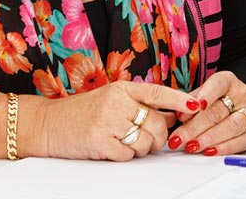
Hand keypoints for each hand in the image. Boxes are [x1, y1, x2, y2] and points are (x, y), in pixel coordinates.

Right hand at [30, 81, 201, 160]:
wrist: (48, 124)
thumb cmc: (81, 113)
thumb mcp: (110, 99)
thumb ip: (137, 104)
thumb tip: (170, 114)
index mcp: (121, 88)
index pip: (158, 92)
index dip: (179, 100)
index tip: (196, 105)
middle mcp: (116, 101)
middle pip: (156, 124)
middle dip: (158, 138)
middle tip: (147, 141)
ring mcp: (107, 121)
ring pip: (144, 142)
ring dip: (140, 150)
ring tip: (124, 143)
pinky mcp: (99, 140)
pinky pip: (127, 155)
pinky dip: (124, 157)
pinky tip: (111, 149)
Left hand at [167, 70, 245, 156]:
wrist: (237, 109)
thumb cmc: (215, 102)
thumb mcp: (202, 95)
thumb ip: (190, 103)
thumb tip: (179, 114)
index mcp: (229, 81)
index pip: (218, 85)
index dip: (206, 95)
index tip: (194, 106)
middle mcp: (242, 95)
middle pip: (218, 111)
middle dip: (195, 126)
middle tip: (178, 137)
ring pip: (230, 126)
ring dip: (208, 139)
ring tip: (192, 146)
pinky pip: (241, 141)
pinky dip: (223, 148)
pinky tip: (209, 151)